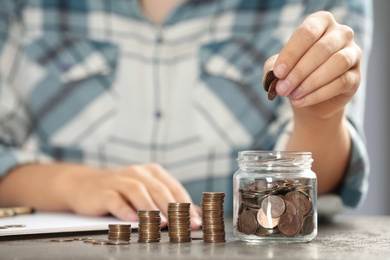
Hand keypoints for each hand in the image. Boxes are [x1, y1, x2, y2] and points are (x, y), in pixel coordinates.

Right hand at [55, 163, 201, 229]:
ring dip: (151, 208)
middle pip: (159, 189)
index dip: (187, 205)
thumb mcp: (147, 192)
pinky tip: (132, 219)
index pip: (174, 188)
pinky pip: (115, 199)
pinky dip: (124, 209)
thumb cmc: (122, 192)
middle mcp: (138, 172)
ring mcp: (119, 180)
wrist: (85, 185)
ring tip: (161, 223)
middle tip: (183, 225)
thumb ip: (168, 202)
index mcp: (152, 172)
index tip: (196, 222)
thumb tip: (196, 215)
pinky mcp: (103, 191)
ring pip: (138, 191)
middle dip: (173, 208)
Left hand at [264, 11, 360, 118]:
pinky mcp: (356, 76)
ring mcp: (353, 53)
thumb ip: (273, 67)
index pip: (306, 33)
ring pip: (337, 63)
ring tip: (293, 95)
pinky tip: (301, 101)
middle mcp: (341, 33)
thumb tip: (275, 76)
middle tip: (282, 89)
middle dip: (299, 71)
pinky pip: (341, 82)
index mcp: (320, 22)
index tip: (278, 72)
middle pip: (321, 49)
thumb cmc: (294, 75)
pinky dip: (318, 94)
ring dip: (311, 82)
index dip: (291, 53)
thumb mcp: (279, 68)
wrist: (311, 99)